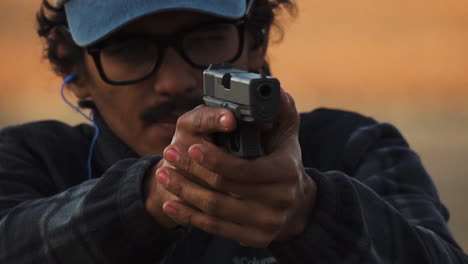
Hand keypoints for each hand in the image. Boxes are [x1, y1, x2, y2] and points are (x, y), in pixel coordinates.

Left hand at [154, 90, 316, 246]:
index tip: (191, 147)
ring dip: (184, 191)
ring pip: (215, 209)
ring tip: (163, 175)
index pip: (244, 168)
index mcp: (286, 172)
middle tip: (169, 154)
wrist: (295, 206)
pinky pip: (214, 228)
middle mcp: (279, 201)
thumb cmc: (283, 164)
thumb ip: (281, 113)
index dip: (215, 159)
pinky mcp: (254, 239)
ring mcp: (266, 223)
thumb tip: (278, 92)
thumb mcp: (285, 136)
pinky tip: (171, 204)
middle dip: (191, 170)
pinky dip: (188, 216)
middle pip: (224, 187)